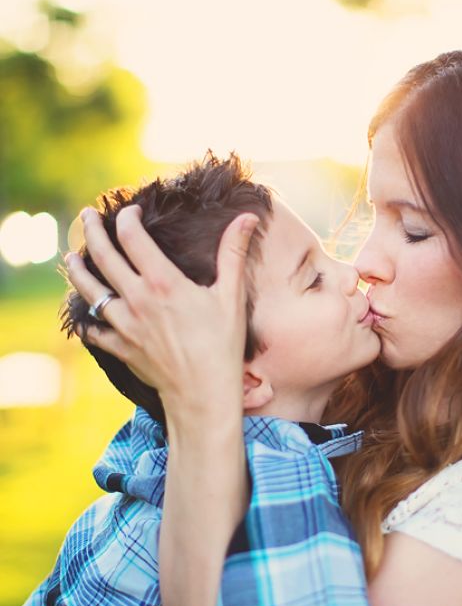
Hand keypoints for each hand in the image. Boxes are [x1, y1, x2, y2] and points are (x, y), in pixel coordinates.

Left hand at [65, 206, 259, 419]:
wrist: (203, 394)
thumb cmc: (222, 345)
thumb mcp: (231, 296)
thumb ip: (233, 253)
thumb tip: (247, 218)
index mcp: (162, 282)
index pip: (132, 237)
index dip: (127, 218)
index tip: (130, 211)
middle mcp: (137, 300)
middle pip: (103, 256)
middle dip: (92, 231)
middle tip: (86, 215)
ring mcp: (124, 325)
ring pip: (90, 291)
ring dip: (77, 271)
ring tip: (70, 257)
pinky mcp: (121, 348)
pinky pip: (95, 331)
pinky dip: (88, 321)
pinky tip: (86, 316)